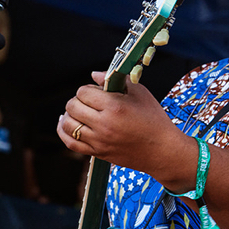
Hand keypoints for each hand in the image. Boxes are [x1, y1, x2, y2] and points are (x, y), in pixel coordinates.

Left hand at [57, 71, 191, 180]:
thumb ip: (115, 80)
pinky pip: (71, 143)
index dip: (88, 89)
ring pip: (68, 124)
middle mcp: (104, 125)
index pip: (83, 92)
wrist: (163, 151)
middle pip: (73, 106)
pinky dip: (64, 132)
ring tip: (79, 112)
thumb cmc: (155, 120)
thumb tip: (93, 75)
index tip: (97, 92)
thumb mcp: (140, 93)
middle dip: (78, 100)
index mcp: (115, 107)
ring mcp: (99, 141)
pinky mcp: (98, 153)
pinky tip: (68, 124)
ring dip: (70, 115)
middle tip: (90, 101)